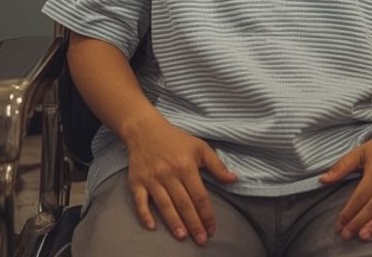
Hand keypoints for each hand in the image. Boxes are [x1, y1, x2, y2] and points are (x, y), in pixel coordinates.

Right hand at [126, 112, 236, 244]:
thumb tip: (234, 179)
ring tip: (183, 237)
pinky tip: (152, 227)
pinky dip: (145, 214)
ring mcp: (152, 179)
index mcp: (186, 166)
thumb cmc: (175, 139)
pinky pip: (140, 201)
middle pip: (184, 203)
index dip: (207, 214)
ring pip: (164, 205)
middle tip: (201, 241)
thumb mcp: (199, 146)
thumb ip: (217, 165)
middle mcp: (169, 174)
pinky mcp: (137, 181)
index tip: (212, 229)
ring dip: (174, 222)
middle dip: (194, 224)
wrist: (145, 129)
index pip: (199, 195)